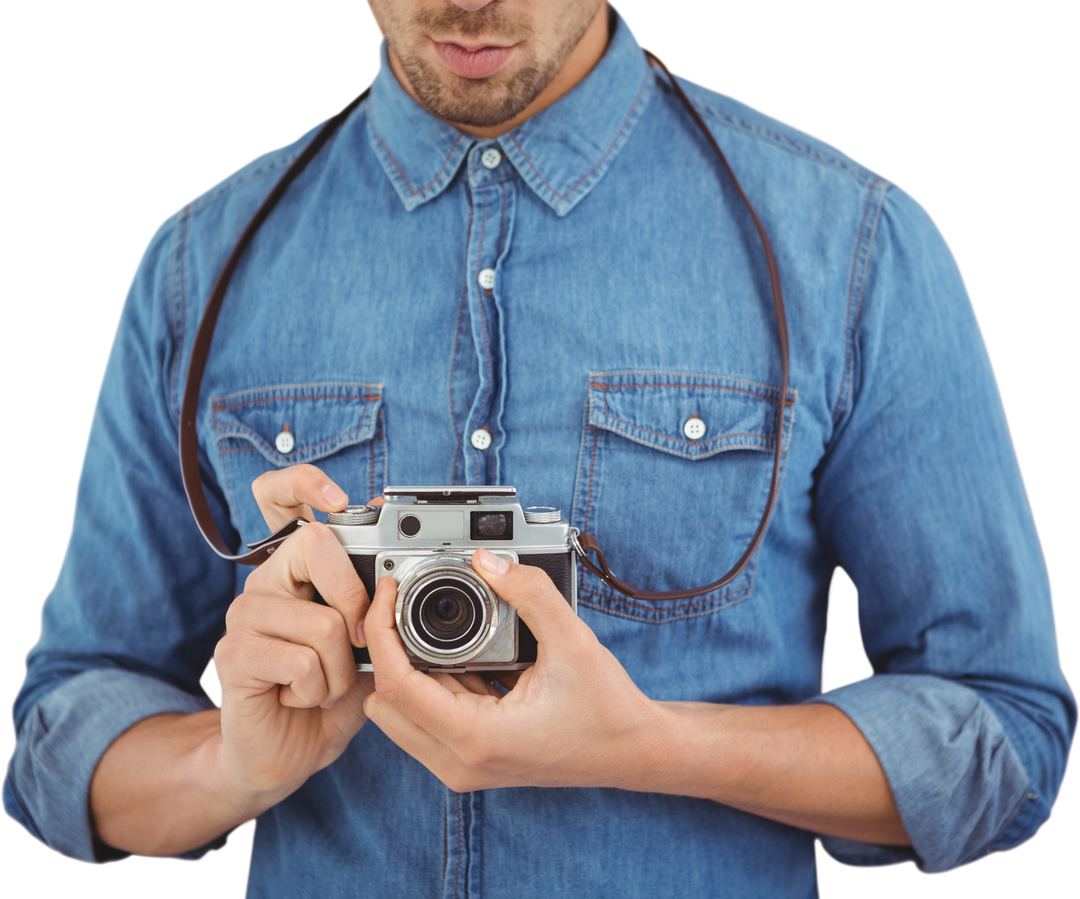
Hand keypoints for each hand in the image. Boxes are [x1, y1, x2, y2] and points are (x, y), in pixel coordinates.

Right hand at [212, 464, 376, 806]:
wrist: (286, 754)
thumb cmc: (328, 694)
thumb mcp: (368, 647)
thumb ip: (378, 610)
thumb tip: (396, 579)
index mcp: (295, 569)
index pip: (278, 495)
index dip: (305, 482)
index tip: (338, 498)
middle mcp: (265, 581)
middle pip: (315, 545)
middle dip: (355, 601)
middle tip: (355, 642)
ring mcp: (244, 615)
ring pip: (323, 621)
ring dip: (340, 670)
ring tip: (324, 683)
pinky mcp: (233, 655)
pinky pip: (304, 662)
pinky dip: (319, 690)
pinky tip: (301, 697)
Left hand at [362, 548, 659, 792]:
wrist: (634, 751)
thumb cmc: (609, 710)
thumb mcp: (574, 642)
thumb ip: (531, 593)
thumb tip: (488, 560)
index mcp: (477, 738)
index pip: (396, 684)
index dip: (382, 631)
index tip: (391, 592)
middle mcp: (461, 761)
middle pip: (384, 704)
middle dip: (387, 653)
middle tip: (404, 609)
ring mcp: (464, 766)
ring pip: (399, 715)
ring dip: (408, 670)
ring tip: (434, 631)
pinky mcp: (471, 759)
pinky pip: (425, 719)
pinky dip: (430, 685)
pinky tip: (464, 658)